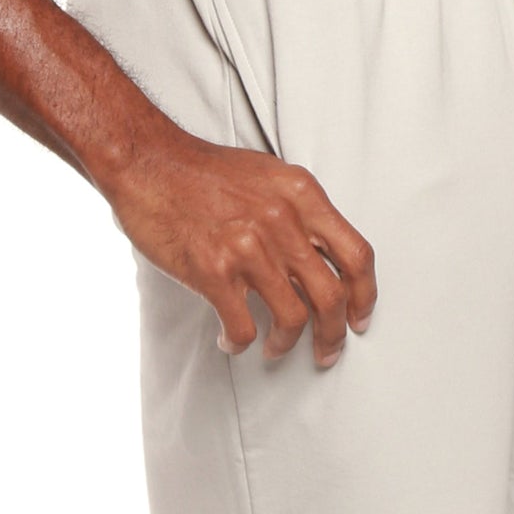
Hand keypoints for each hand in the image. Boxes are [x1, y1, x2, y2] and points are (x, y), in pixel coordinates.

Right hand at [107, 126, 377, 364]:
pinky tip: (232, 341)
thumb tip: (323, 255)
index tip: (359, 318)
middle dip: (334, 334)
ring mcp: (248, 247)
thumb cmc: (204, 171)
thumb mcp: (270, 176)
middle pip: (331, 295)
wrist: (148, 162)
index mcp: (302, 195)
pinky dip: (239, 342)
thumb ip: (301, 212)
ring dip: (287, 344)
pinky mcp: (212, 270)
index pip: (356, 254)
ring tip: (276, 349)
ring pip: (293, 318)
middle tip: (328, 351)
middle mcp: (282, 221)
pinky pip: (242, 326)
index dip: (365, 295)